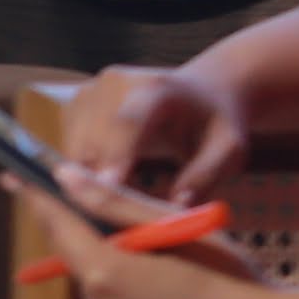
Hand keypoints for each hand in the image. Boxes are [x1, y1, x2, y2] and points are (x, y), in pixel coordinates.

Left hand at [24, 184, 297, 298]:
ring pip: (101, 293)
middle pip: (83, 262)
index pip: (58, 226)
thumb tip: (67, 178)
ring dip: (124, 280)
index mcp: (107, 274)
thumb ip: (115, 205)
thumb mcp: (177, 230)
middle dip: (107, 247)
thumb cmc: (232, 280)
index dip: (37, 199)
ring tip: (180, 283)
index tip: (14, 178)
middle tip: (158, 243)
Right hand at [60, 59, 253, 208]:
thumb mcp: (228, 149)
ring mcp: (91, 91)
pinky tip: (116, 175)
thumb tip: (176, 206)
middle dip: (103, 183)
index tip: (110, 189)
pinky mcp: (76, 104)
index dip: (115, 156)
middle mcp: (115, 83)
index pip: (128, 123)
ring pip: (75, 150)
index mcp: (157, 88)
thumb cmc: (214, 124)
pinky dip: (86, 170)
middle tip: (128, 216)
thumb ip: (205, 175)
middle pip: (93, 140)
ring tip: (128, 192)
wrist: (202, 92)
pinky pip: (70, 150)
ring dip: (92, 180)